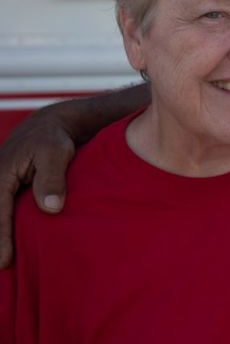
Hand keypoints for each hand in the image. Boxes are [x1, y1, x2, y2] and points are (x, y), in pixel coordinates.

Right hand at [0, 112, 74, 268]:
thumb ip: (52, 178)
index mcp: (1, 175)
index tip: (4, 261)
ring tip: (2, 268)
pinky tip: (5, 252)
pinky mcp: (3, 191)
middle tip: (0, 270)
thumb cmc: (54, 140)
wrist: (49, 126)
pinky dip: (1, 228)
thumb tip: (50, 208)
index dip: (0, 238)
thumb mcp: (56, 153)